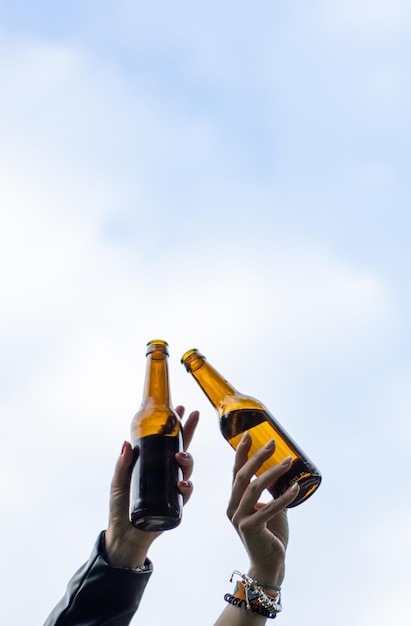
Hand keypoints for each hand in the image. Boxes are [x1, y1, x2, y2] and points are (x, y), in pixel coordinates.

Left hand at [104, 406, 198, 568]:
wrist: (124, 536)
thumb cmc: (121, 507)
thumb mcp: (118, 481)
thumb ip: (122, 464)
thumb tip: (126, 443)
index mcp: (154, 464)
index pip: (168, 440)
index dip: (176, 424)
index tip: (180, 408)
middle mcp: (167, 473)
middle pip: (184, 447)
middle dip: (190, 431)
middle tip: (194, 416)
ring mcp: (173, 488)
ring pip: (187, 468)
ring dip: (188, 459)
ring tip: (181, 455)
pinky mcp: (176, 505)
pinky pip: (187, 493)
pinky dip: (187, 488)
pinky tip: (181, 485)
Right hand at [227, 432, 299, 586]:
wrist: (270, 565)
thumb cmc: (271, 536)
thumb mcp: (270, 509)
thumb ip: (271, 493)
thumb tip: (283, 473)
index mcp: (235, 502)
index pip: (237, 472)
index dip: (242, 453)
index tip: (249, 435)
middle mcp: (233, 508)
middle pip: (243, 476)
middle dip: (257, 457)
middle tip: (272, 443)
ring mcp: (240, 518)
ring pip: (254, 488)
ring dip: (272, 472)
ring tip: (288, 461)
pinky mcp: (250, 528)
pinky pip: (269, 507)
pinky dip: (283, 497)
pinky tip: (295, 488)